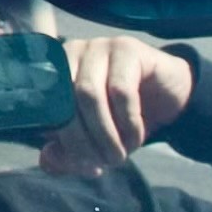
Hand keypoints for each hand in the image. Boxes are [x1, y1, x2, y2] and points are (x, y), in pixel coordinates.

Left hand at [39, 33, 195, 176]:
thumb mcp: (92, 142)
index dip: (60, 140)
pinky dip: (128, 123)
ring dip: (105, 135)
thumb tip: (49, 159)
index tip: (80, 164)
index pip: (42, 107)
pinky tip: (136, 138)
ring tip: (118, 156)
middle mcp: (70, 53)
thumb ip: (65, 155)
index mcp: (52, 73)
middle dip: (82, 141)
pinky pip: (121, 91)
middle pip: (64, 101)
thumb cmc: (121, 119)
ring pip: (89, 95)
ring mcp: (98, 47)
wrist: (169, 99)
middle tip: (103, 164)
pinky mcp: (127, 49)